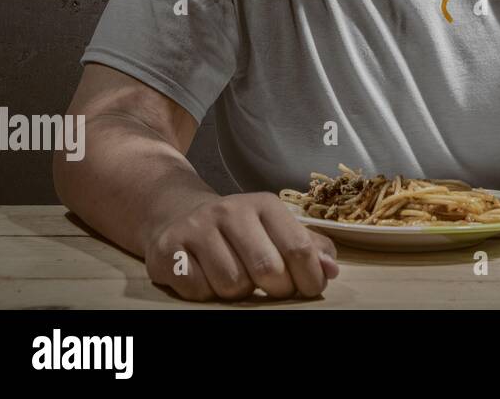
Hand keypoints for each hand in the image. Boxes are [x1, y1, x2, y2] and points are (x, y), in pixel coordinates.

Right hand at [144, 192, 338, 301]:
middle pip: (267, 268)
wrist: (178, 215)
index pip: (298, 247)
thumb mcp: (275, 228)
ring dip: (238, 292)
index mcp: (264, 204)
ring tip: (236, 277)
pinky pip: (198, 290)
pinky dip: (206, 294)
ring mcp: (197, 228)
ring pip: (232, 284)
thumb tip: (331, 269)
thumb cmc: (239, 230)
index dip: (309, 276)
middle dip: (276, 289)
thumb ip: (308, 247)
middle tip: (273, 289)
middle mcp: (231, 211)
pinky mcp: (169, 249)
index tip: (310, 288)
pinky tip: (207, 277)